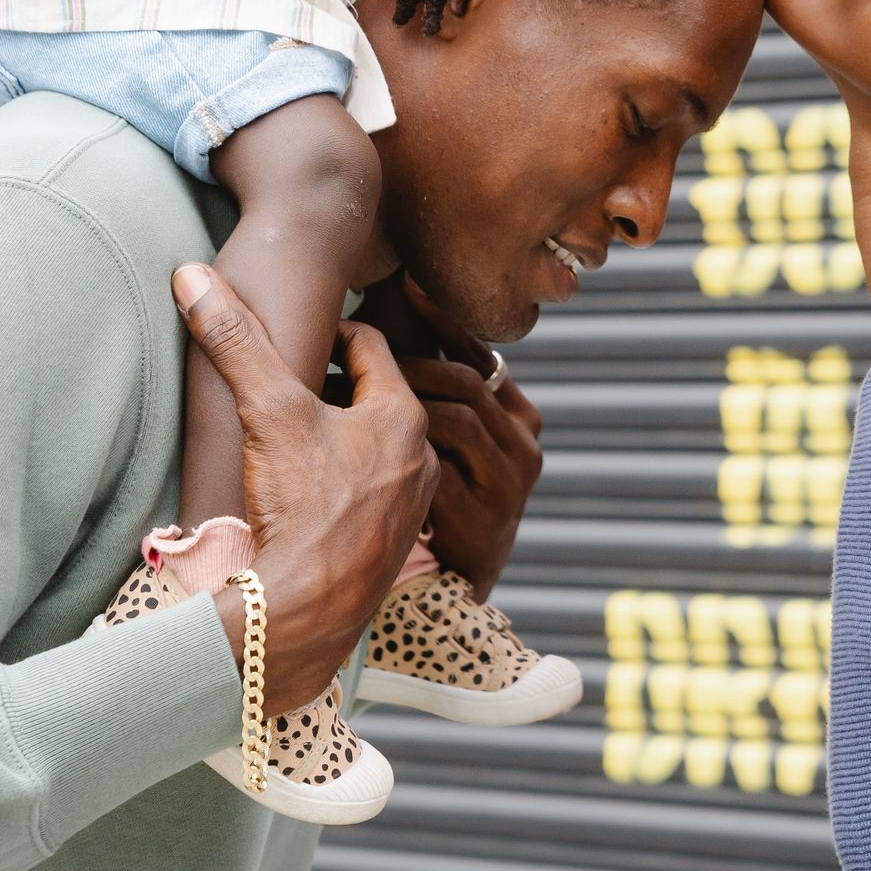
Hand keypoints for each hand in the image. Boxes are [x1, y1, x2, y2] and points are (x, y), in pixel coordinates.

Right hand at [172, 262, 437, 714]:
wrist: (305, 613)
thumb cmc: (298, 509)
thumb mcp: (265, 412)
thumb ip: (234, 341)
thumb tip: (193, 275)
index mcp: (404, 414)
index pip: (368, 345)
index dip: (325, 334)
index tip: (292, 342)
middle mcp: (420, 455)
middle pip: (374, 395)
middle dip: (331, 386)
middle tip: (284, 388)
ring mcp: (411, 502)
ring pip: (374, 445)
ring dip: (338, 436)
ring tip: (290, 440)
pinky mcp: (394, 542)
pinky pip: (373, 491)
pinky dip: (343, 481)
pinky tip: (305, 493)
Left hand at [353, 272, 543, 597]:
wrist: (451, 584)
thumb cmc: (433, 501)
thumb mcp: (446, 444)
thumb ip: (432, 391)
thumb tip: (382, 322)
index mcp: (519, 415)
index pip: (480, 355)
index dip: (443, 320)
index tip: (406, 285)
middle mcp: (523, 443)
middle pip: (464, 381)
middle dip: (408, 361)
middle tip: (354, 348)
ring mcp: (509, 482)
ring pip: (453, 418)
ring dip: (398, 401)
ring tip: (347, 393)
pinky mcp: (484, 518)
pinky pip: (437, 469)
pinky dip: (396, 452)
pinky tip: (355, 445)